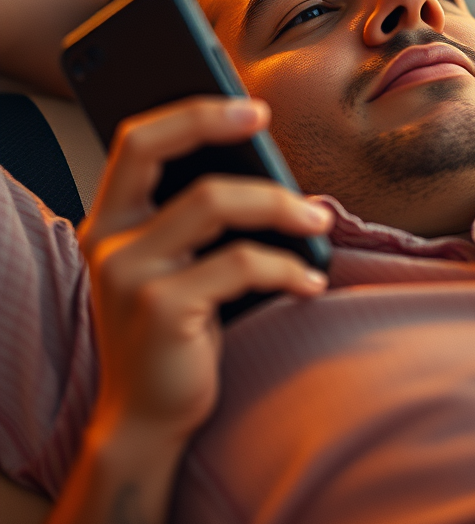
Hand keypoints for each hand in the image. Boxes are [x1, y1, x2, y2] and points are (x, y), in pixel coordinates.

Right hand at [78, 96, 331, 448]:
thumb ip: (193, 216)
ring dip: (278, 204)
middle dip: (211, 120)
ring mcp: (129, 273)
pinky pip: (241, 264)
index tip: (250, 108)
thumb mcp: (174, 262)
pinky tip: (311, 282)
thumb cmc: (175, 326)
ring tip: (317, 220)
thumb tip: (261, 160)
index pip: (136, 139)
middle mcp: (109, 238)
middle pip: (155, 150)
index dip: (191, 111)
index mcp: (111, 218)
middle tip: (265, 121)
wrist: (148, 415)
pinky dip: (288, 267)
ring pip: (212, 201)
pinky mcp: (160, 309)